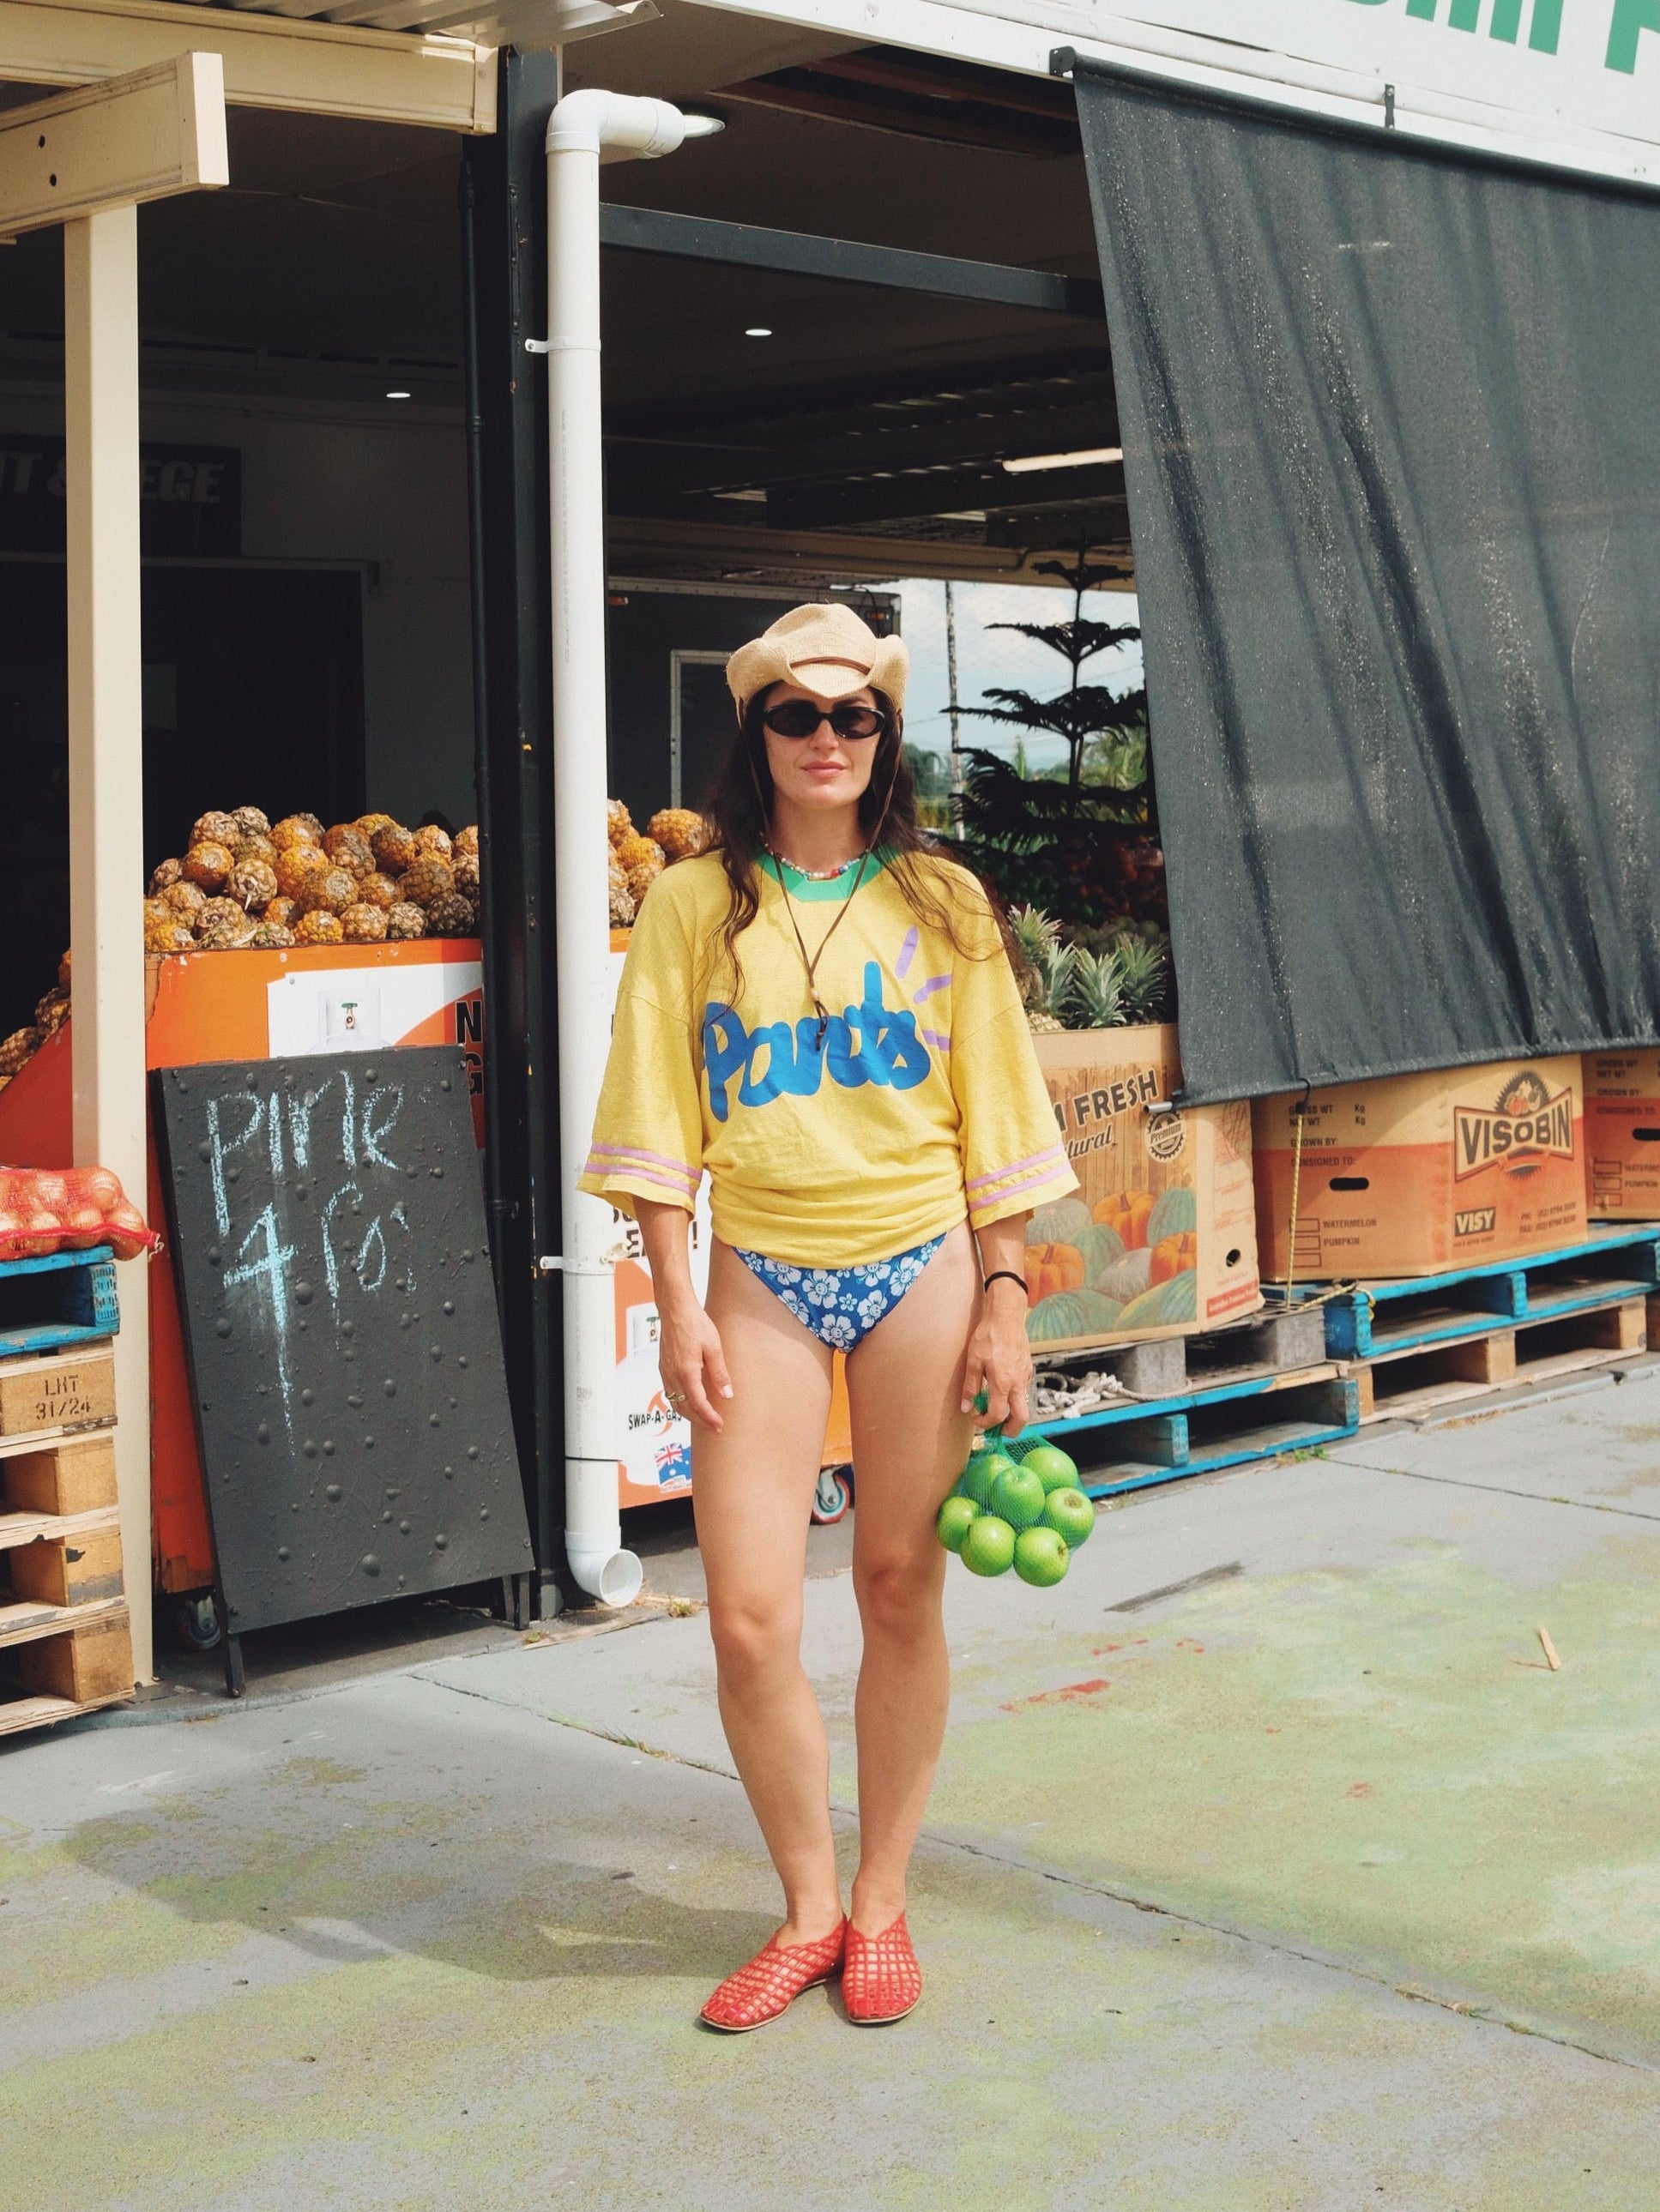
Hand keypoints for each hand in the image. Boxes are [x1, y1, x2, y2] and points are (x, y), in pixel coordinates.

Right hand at [658, 1298, 733, 1432]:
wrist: (675, 1309)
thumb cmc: (694, 1323)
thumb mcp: (713, 1348)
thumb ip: (719, 1373)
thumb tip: (727, 1394)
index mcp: (686, 1372)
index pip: (698, 1404)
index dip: (709, 1418)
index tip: (719, 1425)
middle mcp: (673, 1375)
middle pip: (684, 1408)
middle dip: (700, 1421)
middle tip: (714, 1427)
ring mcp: (666, 1372)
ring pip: (675, 1402)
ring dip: (689, 1414)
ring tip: (703, 1418)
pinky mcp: (663, 1367)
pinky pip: (670, 1393)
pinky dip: (679, 1403)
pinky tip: (689, 1401)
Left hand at [961, 1279, 1031, 1437]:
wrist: (1006, 1316)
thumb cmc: (988, 1336)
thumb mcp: (973, 1361)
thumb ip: (970, 1386)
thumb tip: (966, 1408)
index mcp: (1003, 1383)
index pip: (998, 1415)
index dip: (985, 1423)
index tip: (975, 1419)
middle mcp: (1018, 1383)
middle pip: (1022, 1419)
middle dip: (1010, 1430)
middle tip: (996, 1430)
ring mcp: (1025, 1376)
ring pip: (1024, 1405)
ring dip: (1011, 1414)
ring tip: (994, 1408)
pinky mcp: (1027, 1369)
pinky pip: (1023, 1391)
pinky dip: (1013, 1399)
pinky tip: (1000, 1389)